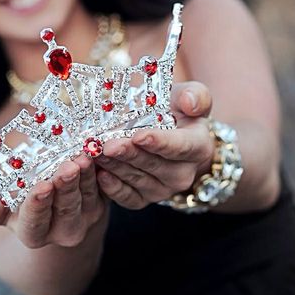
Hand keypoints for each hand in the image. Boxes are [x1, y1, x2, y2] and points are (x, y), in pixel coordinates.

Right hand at [0, 155, 106, 248]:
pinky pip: (103, 183)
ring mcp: (86, 215)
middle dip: (66, 187)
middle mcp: (63, 231)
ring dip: (86, 175)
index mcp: (34, 234)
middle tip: (67, 167)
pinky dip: (99, 168)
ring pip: (88, 195)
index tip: (40, 186)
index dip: (38, 204)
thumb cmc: (13, 194)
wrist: (43, 187)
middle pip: (67, 209)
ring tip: (82, 156)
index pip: (36, 222)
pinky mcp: (103, 199)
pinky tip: (95, 151)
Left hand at [95, 81, 214, 208]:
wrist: (166, 131)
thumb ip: (196, 95)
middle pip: (153, 165)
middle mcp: (184, 174)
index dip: (159, 142)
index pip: (180, 147)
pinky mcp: (144, 198)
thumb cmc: (176, 110)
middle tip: (107, 144)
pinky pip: (128, 198)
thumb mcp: (189, 95)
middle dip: (128, 154)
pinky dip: (112, 187)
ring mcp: (163, 189)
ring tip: (96, 152)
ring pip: (137, 179)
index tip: (138, 136)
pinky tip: (99, 174)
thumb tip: (191, 104)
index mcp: (198, 147)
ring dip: (115, 166)